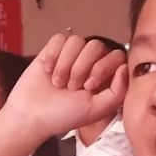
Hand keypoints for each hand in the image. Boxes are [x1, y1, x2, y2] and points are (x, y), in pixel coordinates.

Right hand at [0, 34, 126, 140]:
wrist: (31, 116)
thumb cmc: (63, 116)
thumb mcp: (97, 109)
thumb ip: (118, 91)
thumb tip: (124, 66)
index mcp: (103, 76)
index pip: (116, 56)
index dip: (103, 68)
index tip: (88, 86)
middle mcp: (89, 63)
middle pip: (96, 45)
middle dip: (82, 67)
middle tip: (70, 87)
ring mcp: (70, 56)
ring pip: (77, 41)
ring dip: (65, 63)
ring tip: (57, 82)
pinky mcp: (51, 51)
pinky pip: (59, 38)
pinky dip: (53, 54)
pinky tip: (47, 70)